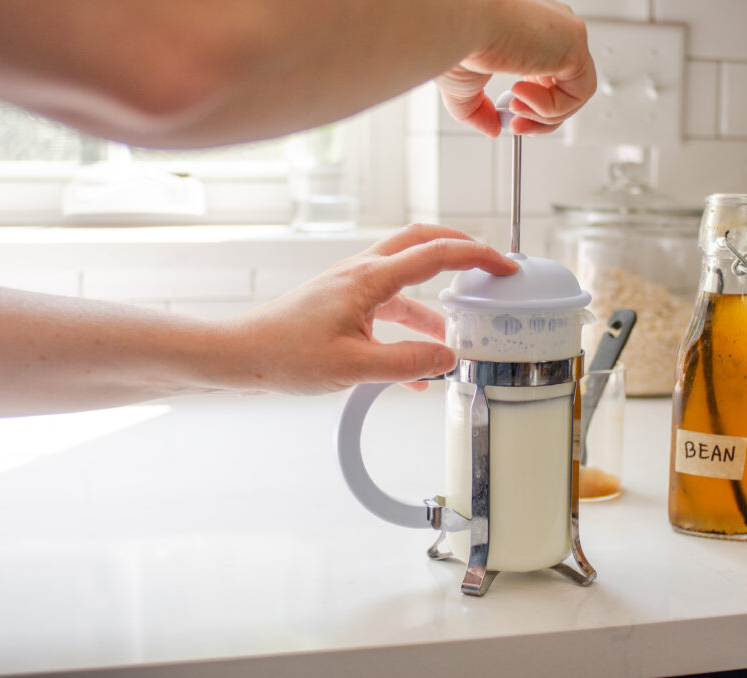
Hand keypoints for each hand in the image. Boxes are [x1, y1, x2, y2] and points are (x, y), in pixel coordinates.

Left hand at [221, 225, 517, 394]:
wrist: (240, 354)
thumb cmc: (285, 355)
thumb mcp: (354, 368)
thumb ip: (406, 364)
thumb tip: (449, 358)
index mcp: (368, 278)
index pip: (435, 254)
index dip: (477, 258)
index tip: (506, 268)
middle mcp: (361, 272)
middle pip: (421, 243)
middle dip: (460, 249)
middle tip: (489, 265)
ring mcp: (351, 285)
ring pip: (406, 280)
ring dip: (435, 302)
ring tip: (458, 333)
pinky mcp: (342, 302)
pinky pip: (388, 307)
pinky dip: (409, 328)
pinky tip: (415, 369)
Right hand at [435, 0, 595, 137]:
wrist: (460, 23)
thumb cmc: (459, 39)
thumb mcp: (465, 86)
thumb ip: (480, 110)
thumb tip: (492, 129)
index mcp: (529, 34)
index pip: (548, 76)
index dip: (533, 106)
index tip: (510, 120)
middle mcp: (550, 31)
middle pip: (565, 88)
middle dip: (539, 119)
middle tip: (514, 126)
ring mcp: (565, 35)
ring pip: (574, 94)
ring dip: (542, 115)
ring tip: (514, 105)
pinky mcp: (575, 43)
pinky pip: (579, 93)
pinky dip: (550, 107)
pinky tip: (521, 93)